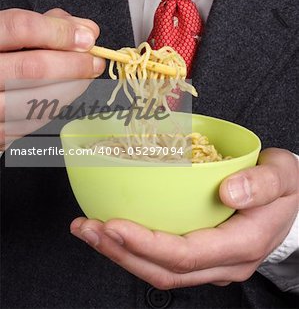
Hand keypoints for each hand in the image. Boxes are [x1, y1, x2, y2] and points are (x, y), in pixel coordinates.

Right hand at [0, 8, 104, 148]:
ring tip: (86, 77)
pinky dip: (56, 107)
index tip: (87, 36)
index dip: (59, 32)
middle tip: (95, 61)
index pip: (21, 29)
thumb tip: (86, 30)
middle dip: (74, 64)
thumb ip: (43, 25)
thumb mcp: (6, 32)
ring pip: (37, 101)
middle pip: (33, 68)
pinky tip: (65, 94)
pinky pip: (32, 122)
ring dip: (72, 88)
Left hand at [71, 148, 298, 288]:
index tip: (113, 223)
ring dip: (121, 254)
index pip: (186, 254)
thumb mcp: (284, 176)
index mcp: (243, 244)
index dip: (146, 244)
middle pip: (164, 271)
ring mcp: (211, 263)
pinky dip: (134, 248)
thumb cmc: (286, 186)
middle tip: (87, 228)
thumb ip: (262, 183)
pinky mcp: (202, 255)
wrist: (292, 201)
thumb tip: (227, 191)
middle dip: (121, 252)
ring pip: (160, 272)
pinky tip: (114, 230)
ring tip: (89, 231)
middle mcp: (223, 263)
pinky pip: (164, 261)